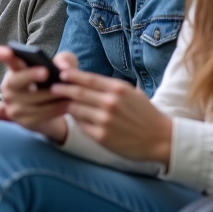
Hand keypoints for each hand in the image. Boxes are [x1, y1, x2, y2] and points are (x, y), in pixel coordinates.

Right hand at [0, 46, 72, 133]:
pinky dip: (53, 109)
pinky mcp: (22, 121)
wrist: (56, 109)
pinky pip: (38, 115)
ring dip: (49, 95)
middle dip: (29, 75)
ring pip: (30, 100)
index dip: (1, 54)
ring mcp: (13, 105)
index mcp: (17, 69)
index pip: (6, 60)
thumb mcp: (63, 68)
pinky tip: (66, 105)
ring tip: (66, 92)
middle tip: (46, 72)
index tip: (7, 51)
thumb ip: (65, 60)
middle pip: (15, 80)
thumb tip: (63, 67)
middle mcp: (10, 87)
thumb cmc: (55, 82)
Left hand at [51, 67, 172, 163]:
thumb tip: (86, 80)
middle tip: (52, 88)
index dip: (72, 76)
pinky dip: (76, 121)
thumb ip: (110, 87)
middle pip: (78, 93)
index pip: (88, 79)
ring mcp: (105, 120)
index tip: (61, 74)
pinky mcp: (101, 136)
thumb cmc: (145, 114)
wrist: (160, 138)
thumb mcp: (131, 93)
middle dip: (62, 89)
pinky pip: (81, 126)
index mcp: (118, 89)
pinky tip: (75, 118)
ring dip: (67, 105)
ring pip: (76, 110)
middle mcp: (110, 102)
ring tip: (60, 103)